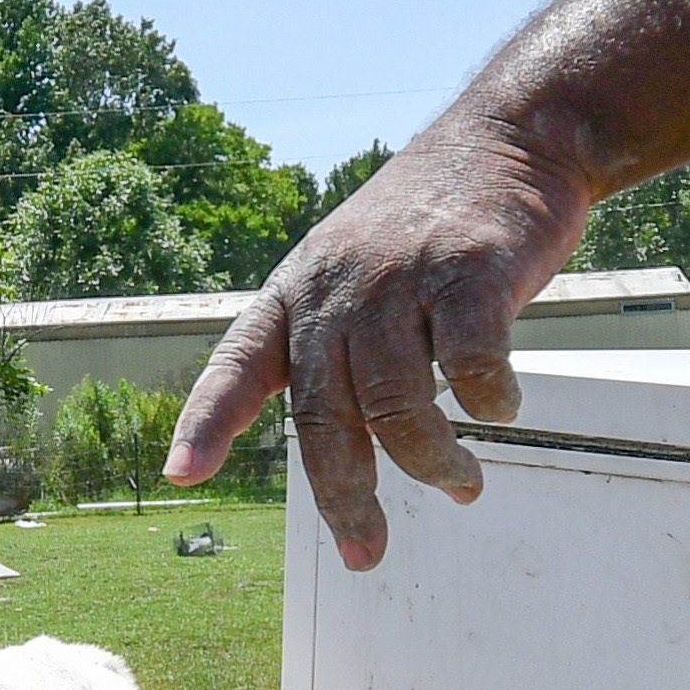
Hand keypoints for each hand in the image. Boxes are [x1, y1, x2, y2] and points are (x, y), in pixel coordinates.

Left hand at [166, 116, 588, 570]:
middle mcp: (338, 287)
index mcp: (298, 290)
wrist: (508, 137)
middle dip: (345, 498)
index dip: (208, 422)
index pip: (238, 363)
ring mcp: (403, 278)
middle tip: (366, 552)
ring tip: (462, 487)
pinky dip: (489, 403)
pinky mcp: (471, 272)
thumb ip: (340, 346)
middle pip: (326, 415)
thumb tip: (348, 450)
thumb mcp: (355, 268)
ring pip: (398, 406)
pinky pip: (472, 366)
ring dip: (431, 464)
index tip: (181, 474)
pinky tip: (502, 410)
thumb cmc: (430, 223)